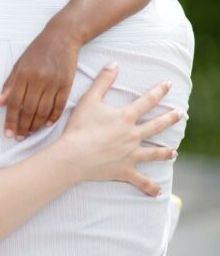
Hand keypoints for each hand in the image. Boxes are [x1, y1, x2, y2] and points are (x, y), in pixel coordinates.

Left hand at [0, 27, 78, 137]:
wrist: (62, 38)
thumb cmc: (37, 51)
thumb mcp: (19, 64)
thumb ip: (10, 84)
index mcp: (23, 74)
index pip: (14, 102)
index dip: (10, 120)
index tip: (8, 133)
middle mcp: (38, 79)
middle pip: (29, 110)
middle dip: (23, 127)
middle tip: (20, 137)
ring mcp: (53, 82)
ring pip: (43, 111)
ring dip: (36, 125)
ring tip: (31, 132)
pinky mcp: (66, 84)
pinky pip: (59, 106)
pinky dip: (52, 117)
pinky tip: (46, 124)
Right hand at [56, 63, 178, 195]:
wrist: (74, 155)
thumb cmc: (80, 127)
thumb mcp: (89, 99)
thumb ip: (103, 81)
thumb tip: (114, 63)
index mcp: (126, 117)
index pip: (147, 101)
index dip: (159, 91)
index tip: (169, 84)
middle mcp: (133, 135)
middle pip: (156, 126)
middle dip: (170, 119)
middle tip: (180, 114)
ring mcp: (131, 154)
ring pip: (153, 153)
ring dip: (165, 152)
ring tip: (174, 152)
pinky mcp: (125, 170)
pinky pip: (140, 180)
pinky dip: (150, 187)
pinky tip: (158, 191)